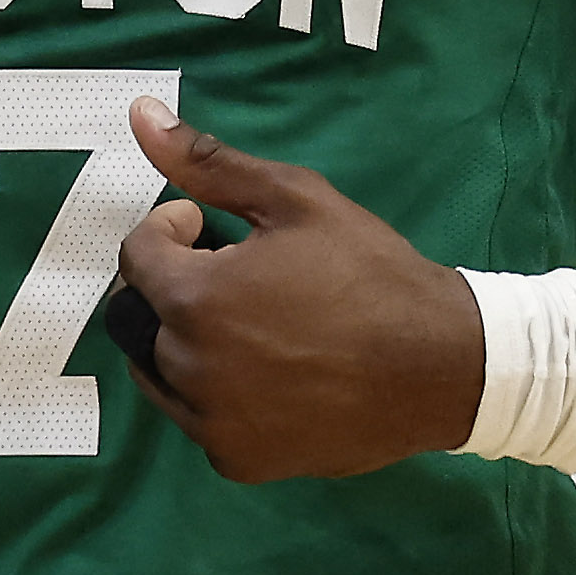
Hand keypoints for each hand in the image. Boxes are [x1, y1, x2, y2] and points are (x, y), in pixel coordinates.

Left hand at [109, 101, 481, 480]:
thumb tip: (139, 114)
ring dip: (184, 339)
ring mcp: (209, 423)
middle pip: (136, 317)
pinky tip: (270, 369)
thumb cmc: (370, 272)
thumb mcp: (294, 199)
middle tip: (228, 273)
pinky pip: (197, 417)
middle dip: (166, 286)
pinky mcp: (236, 460)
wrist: (440, 365)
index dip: (170, 231)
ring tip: (250, 320)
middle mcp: (187, 369)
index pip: (135, 257)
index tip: (208, 228)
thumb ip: (209, 164)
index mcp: (193, 300)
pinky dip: (214, 390)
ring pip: (160, 372)